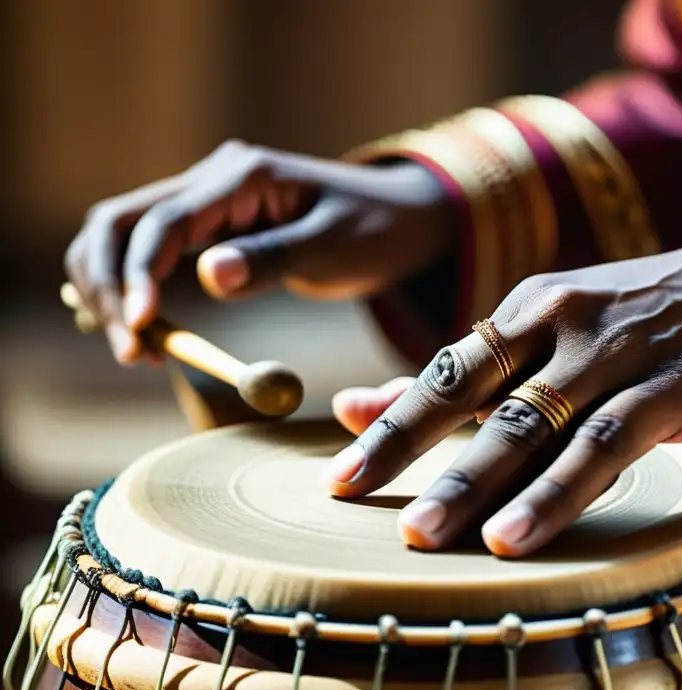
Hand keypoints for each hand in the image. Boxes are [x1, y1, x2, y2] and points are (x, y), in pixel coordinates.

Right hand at [64, 140, 453, 362]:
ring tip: (136, 350)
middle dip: (109, 286)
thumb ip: (274, 258)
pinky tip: (144, 332)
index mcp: (242, 176)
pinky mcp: (207, 226)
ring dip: (110, 289)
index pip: (162, 221)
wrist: (400, 218)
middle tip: (129, 351)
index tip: (139, 329)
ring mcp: (205, 200)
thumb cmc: (377, 228)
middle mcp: (212, 180)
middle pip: (118, 222)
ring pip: (122, 236)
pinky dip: (131, 289)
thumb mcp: (334, 246)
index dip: (137, 275)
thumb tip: (209, 275)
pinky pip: (147, 251)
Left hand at [327, 233, 681, 556]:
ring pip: (529, 423)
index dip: (390, 417)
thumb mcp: (558, 328)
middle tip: (352, 498)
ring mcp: (615, 355)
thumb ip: (469, 371)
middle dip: (408, 445)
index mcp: (530, 308)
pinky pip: (601, 448)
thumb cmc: (650, 321)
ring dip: (471, 480)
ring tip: (421, 535)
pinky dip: (554, 494)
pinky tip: (515, 537)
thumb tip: (359, 405)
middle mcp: (562, 323)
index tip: (338, 472)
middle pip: (471, 389)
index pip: (445, 366)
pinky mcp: (667, 391)